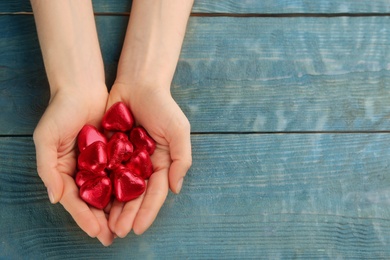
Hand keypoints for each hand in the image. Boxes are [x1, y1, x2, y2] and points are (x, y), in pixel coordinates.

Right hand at [33, 86, 114, 245]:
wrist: (82, 86)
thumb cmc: (60, 111)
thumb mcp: (46, 138)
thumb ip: (47, 169)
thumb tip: (55, 199)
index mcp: (65, 170)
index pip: (75, 200)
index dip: (84, 217)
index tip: (96, 232)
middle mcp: (83, 169)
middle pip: (93, 200)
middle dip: (102, 219)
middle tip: (113, 237)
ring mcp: (100, 161)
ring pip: (109, 190)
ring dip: (116, 208)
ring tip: (127, 225)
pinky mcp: (115, 151)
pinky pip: (121, 171)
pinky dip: (126, 185)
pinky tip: (136, 198)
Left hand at [106, 82, 191, 236]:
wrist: (138, 83)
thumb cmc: (162, 106)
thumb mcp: (178, 130)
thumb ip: (181, 159)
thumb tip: (176, 188)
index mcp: (161, 163)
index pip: (155, 192)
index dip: (147, 211)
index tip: (138, 228)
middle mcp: (143, 166)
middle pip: (135, 196)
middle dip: (128, 214)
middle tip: (118, 231)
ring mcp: (125, 160)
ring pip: (118, 189)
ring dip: (113, 208)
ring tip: (105, 225)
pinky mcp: (109, 152)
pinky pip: (103, 172)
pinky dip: (99, 188)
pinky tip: (92, 201)